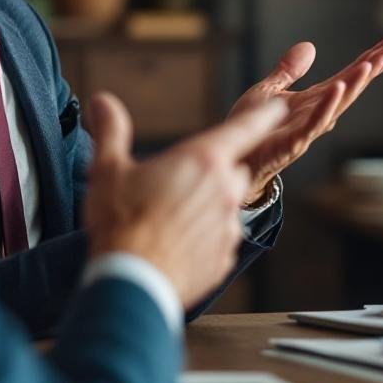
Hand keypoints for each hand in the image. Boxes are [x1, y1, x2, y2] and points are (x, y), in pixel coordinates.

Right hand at [83, 92, 286, 308]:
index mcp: (203, 160)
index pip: (245, 129)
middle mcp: (224, 191)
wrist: (131, 281)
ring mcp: (227, 228)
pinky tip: (175, 245)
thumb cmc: (121, 221)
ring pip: (228, 208)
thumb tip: (102, 101)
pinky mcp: (223, 259)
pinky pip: (221, 241)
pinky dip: (205, 240)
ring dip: (209, 207)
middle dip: (215, 171)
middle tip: (178, 182)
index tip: (279, 108)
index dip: (264, 115)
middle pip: (234, 171)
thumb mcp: (108, 169)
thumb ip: (111, 130)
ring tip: (170, 219)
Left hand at [231, 35, 382, 204]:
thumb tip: (310, 46)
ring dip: (355, 84)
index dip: (368, 60)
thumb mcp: (269, 90)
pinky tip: (338, 88)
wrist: (235, 159)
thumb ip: (289, 70)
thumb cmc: (252, 128)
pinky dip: (327, 106)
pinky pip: (314, 122)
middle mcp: (316, 113)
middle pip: (349, 87)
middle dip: (371, 68)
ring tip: (369, 64)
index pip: (346, 76)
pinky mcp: (293, 142)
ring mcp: (307, 128)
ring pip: (337, 104)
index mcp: (312, 100)